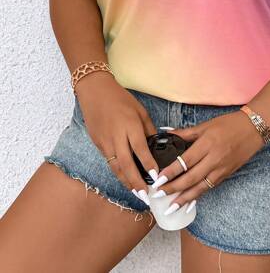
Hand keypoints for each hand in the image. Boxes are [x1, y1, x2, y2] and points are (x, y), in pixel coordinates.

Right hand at [74, 72, 158, 205]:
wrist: (94, 92)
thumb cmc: (120, 99)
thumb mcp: (140, 111)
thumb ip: (148, 129)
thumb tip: (155, 146)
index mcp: (130, 125)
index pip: (140, 149)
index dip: (148, 165)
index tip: (156, 177)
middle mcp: (116, 136)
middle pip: (126, 164)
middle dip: (136, 182)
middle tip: (145, 195)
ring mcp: (105, 141)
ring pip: (115, 167)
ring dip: (126, 181)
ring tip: (137, 193)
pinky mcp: (98, 144)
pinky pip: (109, 161)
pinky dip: (118, 172)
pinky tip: (126, 179)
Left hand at [149, 109, 264, 214]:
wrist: (253, 129)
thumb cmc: (228, 124)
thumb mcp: (205, 125)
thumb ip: (185, 133)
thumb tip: (167, 133)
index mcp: (207, 144)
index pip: (185, 161)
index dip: (171, 172)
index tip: (158, 179)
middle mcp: (214, 159)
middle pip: (191, 178)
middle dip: (173, 188)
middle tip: (158, 195)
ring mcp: (221, 169)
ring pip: (200, 187)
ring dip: (184, 198)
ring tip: (171, 207)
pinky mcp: (226, 174)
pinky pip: (210, 187)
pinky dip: (198, 196)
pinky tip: (189, 203)